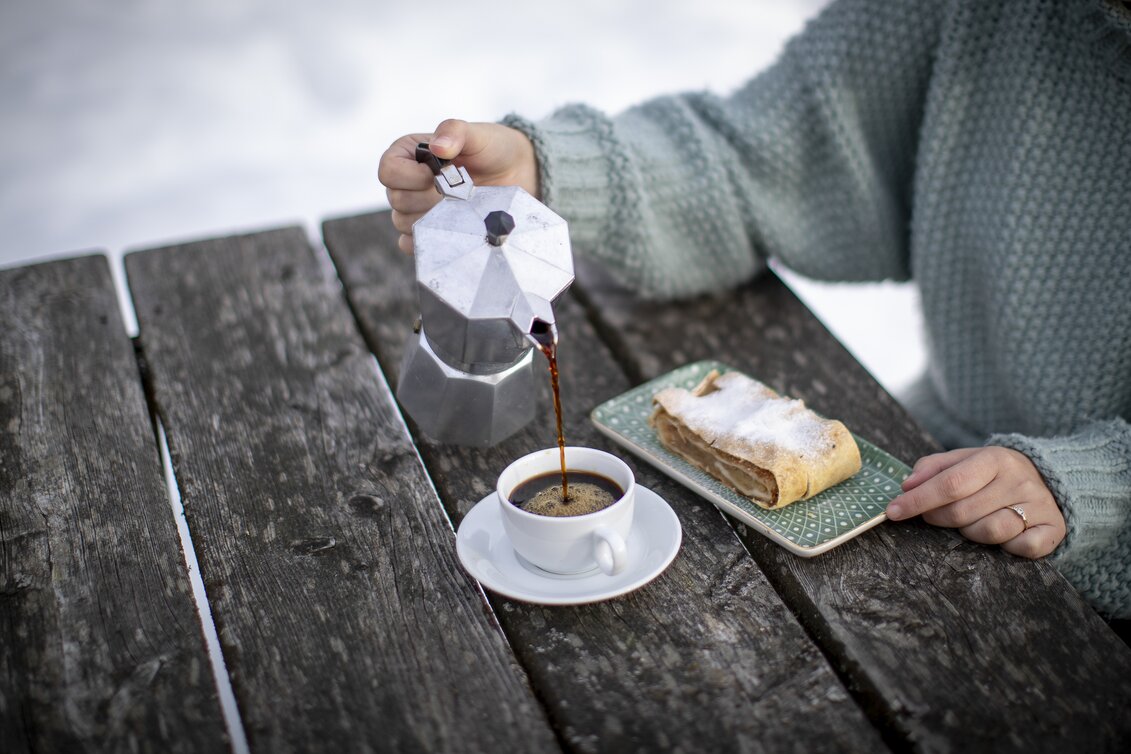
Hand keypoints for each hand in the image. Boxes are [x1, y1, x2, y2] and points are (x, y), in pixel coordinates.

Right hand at [378, 119, 538, 252]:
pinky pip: (413, 245)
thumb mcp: (477, 134)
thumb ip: (456, 132)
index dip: (409, 177)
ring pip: (404, 224)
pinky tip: (453, 229)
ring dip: (434, 218)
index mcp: (409, 155)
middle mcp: (407, 183)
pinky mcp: (428, 232)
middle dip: (428, 198)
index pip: (388, 171)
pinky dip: (431, 240)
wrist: (514, 174)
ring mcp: (416, 210)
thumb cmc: (491, 149)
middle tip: (457, 192)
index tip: (436, 174)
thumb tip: (437, 147)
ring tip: (461, 207)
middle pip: (396, 200)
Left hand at [885, 446, 1066, 557]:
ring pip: (989, 532)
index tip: (892, 512)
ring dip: (970, 533)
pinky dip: (1006, 547)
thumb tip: (907, 486)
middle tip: (933, 516)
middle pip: (963, 512)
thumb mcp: (962, 461)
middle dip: (938, 518)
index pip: (950, 483)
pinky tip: (1003, 536)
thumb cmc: (992, 474)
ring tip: (972, 522)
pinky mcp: (1054, 528)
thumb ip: (932, 468)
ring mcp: (1039, 505)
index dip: (918, 500)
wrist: (1048, 479)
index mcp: (994, 458)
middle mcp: (1020, 480)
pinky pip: (1021, 548)